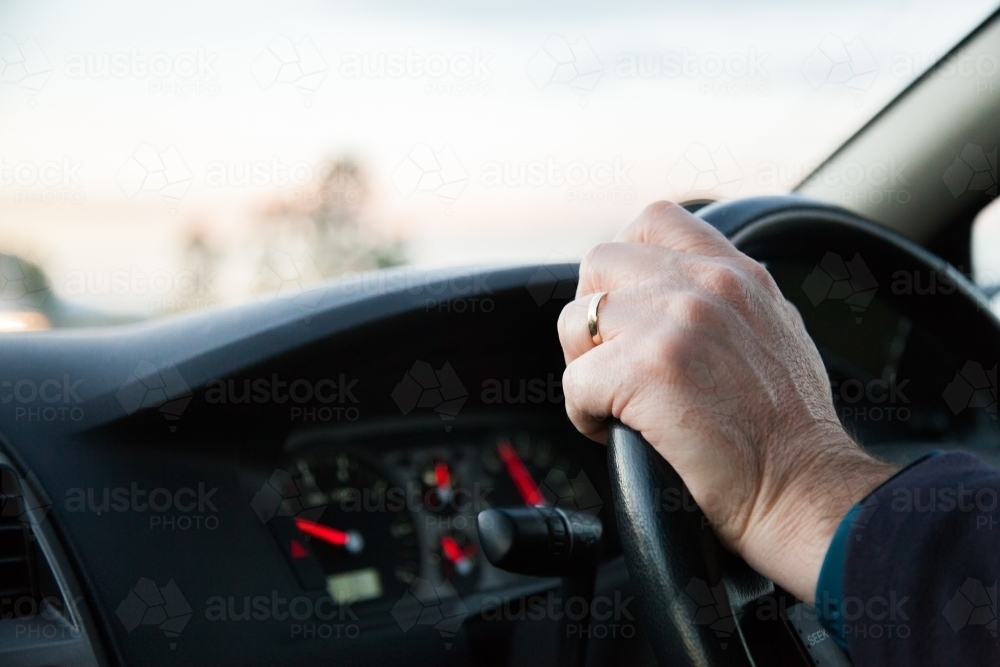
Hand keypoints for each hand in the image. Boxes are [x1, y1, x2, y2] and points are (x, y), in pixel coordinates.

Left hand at [557, 201, 896, 602]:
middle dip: (594, 316)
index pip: (655, 220)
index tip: (626, 307)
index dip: (624, 262)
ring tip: (614, 401)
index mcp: (734, 273)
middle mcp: (705, 286)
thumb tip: (670, 293)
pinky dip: (583, 413)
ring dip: (583, 366)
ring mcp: (673, 324)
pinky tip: (612, 431)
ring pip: (575, 321)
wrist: (807, 490)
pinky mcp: (647, 371)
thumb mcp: (774, 331)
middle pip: (598, 265)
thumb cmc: (791, 431)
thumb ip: (724, 300)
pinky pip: (574, 382)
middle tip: (614, 363)